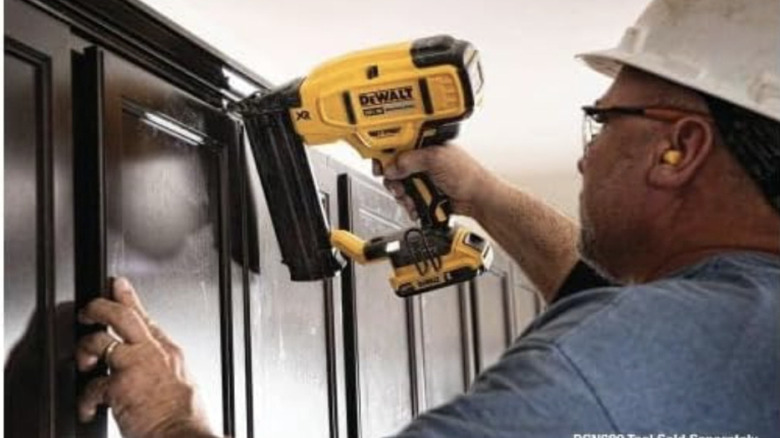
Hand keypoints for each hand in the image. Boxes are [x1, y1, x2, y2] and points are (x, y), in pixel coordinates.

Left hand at [76, 277, 214, 437]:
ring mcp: (134, 367)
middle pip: (121, 315)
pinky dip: (86, 400)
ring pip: (99, 341)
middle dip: (99, 307)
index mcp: (169, 352)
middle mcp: (152, 353)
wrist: (182, 435)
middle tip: (87, 311)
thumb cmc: (185, 418)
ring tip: (84, 364)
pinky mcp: (119, 386)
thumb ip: (163, 369)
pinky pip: (92, 385)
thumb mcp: (183, 383)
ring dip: (85, 352)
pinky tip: (89, 409)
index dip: (128, 298)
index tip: (117, 285)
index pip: (146, 317)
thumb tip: (151, 369)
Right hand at [374, 145, 495, 220]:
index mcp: (426, 146)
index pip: (399, 145)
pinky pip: (408, 198)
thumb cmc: (467, 175)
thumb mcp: (435, 160)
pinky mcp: (425, 193)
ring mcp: (424, 178)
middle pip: (395, 168)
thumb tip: (391, 167)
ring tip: (411, 198)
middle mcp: (423, 161)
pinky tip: (416, 206)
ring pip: (400, 186)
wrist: (478, 199)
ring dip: (403, 194)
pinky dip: (409, 204)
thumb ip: (410, 161)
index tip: (379, 164)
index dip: (386, 154)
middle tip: (398, 186)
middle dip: (394, 180)